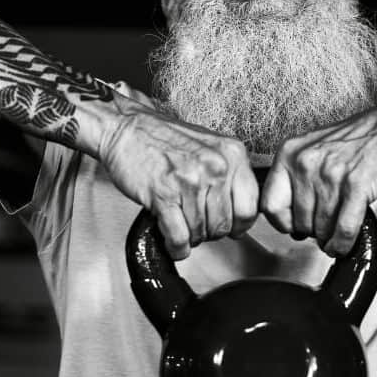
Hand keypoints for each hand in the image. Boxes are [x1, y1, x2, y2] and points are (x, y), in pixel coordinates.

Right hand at [98, 102, 257, 259]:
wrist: (125, 129)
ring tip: (182, 226)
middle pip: (225, 224)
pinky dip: (177, 247)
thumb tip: (242, 210)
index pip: (250, 207)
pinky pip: (179, 237)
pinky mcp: (163, 195)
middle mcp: (215, 166)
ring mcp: (190, 181)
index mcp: (232, 154)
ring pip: (201, 233)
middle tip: (199, 224)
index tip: (231, 227)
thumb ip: (230, 173)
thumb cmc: (164, 139)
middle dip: (211, 232)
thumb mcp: (210, 146)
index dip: (240, 224)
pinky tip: (173, 242)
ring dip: (191, 237)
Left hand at [260, 103, 376, 255]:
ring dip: (330, 239)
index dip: (283, 223)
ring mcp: (331, 174)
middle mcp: (306, 162)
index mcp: (289, 153)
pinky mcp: (357, 185)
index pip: (269, 205)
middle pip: (299, 221)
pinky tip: (345, 242)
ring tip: (336, 236)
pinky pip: (344, 229)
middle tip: (324, 229)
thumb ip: (296, 178)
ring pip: (322, 228)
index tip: (293, 226)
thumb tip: (287, 217)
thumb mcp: (313, 149)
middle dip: (313, 232)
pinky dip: (344, 243)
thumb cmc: (357, 139)